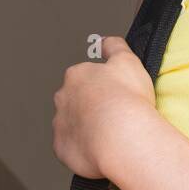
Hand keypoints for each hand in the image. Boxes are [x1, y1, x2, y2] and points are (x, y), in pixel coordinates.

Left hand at [51, 36, 155, 179]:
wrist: (122, 137)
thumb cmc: (127, 100)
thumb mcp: (128, 60)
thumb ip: (114, 46)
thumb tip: (105, 41)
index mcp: (77, 76)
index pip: (84, 77)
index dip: (101, 86)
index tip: (115, 94)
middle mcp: (63, 98)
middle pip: (74, 100)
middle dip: (90, 107)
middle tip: (113, 115)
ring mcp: (60, 124)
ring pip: (71, 124)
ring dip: (86, 128)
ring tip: (109, 134)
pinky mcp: (61, 148)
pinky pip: (71, 147)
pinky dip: (83, 148)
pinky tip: (101, 148)